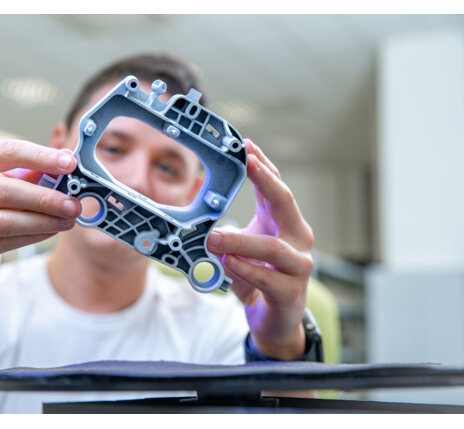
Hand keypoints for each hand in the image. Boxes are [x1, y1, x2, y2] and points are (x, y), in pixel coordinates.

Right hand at [0, 140, 80, 294]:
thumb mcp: (2, 183)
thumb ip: (32, 171)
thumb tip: (66, 157)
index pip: (6, 152)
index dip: (42, 157)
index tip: (70, 164)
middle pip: (6, 189)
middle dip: (47, 197)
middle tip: (73, 204)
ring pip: (6, 220)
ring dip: (44, 220)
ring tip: (68, 220)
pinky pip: (4, 242)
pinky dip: (33, 236)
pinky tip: (50, 232)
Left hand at [207, 139, 313, 359]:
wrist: (275, 321)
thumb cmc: (260, 277)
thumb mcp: (244, 247)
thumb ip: (232, 227)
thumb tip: (204, 202)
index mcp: (284, 224)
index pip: (276, 188)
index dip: (263, 166)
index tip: (246, 145)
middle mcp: (297, 239)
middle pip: (286, 203)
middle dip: (266, 180)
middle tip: (246, 163)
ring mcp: (298, 267)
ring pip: (274, 248)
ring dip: (241, 240)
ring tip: (214, 237)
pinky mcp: (290, 293)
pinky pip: (268, 279)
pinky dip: (245, 270)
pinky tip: (227, 263)